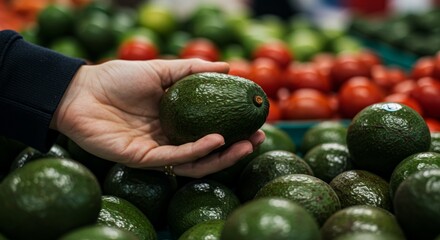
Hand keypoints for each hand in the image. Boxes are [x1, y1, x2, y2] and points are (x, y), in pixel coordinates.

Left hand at [51, 58, 264, 177]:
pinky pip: (174, 159)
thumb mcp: (161, 70)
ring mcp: (157, 151)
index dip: (234, 128)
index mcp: (175, 121)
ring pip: (195, 162)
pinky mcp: (142, 158)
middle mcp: (169, 139)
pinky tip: (216, 139)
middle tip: (258, 138)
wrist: (80, 90)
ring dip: (222, 156)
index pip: (210, 130)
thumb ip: (192, 69)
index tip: (256, 120)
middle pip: (208, 152)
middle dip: (236, 149)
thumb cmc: (116, 79)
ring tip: (245, 144)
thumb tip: (229, 67)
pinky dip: (196, 151)